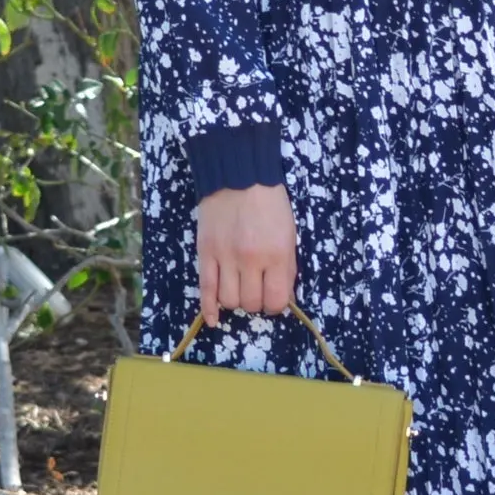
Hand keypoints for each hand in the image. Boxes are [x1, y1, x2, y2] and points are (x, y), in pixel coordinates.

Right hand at [194, 184, 296, 325]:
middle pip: (251, 303)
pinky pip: (205, 289)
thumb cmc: (270, 203)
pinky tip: (215, 319)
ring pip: (229, 300)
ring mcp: (225, 257)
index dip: (276, 305)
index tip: (274, 299)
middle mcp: (250, 260)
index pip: (276, 300)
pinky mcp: (206, 252)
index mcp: (276, 254)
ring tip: (239, 289)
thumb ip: (287, 267)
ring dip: (236, 301)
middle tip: (257, 291)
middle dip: (256, 303)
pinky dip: (210, 309)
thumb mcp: (289, 233)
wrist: (238, 175)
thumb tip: (284, 297)